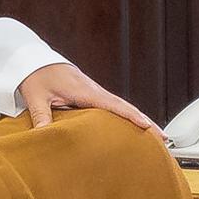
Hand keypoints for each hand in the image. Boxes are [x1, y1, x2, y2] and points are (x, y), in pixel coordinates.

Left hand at [17, 62, 158, 133]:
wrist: (35, 60)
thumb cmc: (36, 76)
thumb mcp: (35, 97)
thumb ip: (40, 116)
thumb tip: (42, 136)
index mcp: (85, 90)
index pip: (113, 105)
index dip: (130, 115)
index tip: (147, 125)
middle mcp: (95, 91)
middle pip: (126, 107)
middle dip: (146, 121)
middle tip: (164, 138)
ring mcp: (96, 92)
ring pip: (124, 108)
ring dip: (141, 119)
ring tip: (158, 136)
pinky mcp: (93, 95)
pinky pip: (115, 107)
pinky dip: (129, 116)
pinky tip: (136, 127)